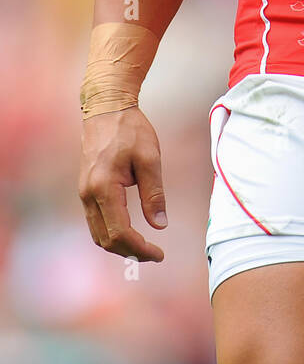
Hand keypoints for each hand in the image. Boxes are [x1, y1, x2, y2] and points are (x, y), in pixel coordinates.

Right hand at [79, 106, 166, 260]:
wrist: (106, 109)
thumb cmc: (130, 130)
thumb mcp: (150, 158)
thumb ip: (154, 193)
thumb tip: (160, 225)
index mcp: (104, 188)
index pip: (120, 232)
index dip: (140, 248)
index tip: (159, 254)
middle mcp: (89, 195)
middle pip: (106, 239)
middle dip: (130, 252)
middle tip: (154, 254)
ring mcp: (84, 193)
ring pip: (98, 234)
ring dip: (119, 245)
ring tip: (144, 247)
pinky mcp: (86, 190)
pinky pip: (95, 222)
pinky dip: (111, 234)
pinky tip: (129, 232)